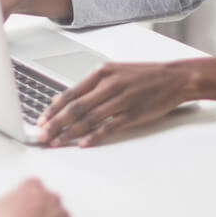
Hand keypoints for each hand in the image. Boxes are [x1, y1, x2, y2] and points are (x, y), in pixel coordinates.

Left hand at [37, 61, 192, 147]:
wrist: (175, 77)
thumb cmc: (144, 76)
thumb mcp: (114, 72)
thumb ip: (89, 86)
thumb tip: (62, 100)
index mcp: (102, 73)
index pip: (70, 93)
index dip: (53, 109)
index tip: (40, 121)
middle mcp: (110, 84)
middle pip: (76, 107)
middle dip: (56, 124)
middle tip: (42, 136)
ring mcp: (122, 99)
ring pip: (90, 118)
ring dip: (70, 133)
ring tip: (57, 143)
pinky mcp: (134, 113)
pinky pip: (110, 127)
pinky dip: (95, 136)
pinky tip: (83, 144)